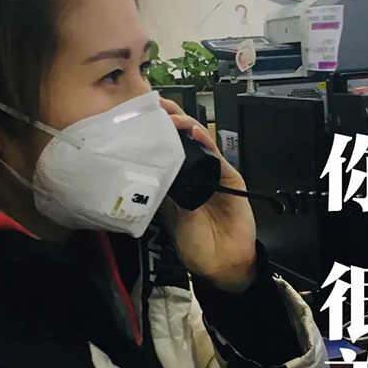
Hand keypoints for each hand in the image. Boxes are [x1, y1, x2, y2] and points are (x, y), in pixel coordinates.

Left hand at [159, 98, 256, 291]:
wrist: (222, 262)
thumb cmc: (195, 244)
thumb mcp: (169, 217)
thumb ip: (160, 193)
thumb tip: (140, 168)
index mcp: (176, 182)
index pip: (165, 150)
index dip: (154, 133)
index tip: (138, 118)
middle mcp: (193, 173)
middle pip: (182, 139)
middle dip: (169, 119)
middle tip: (154, 105)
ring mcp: (212, 173)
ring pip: (198, 141)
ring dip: (185, 126)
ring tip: (170, 116)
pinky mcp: (228, 177)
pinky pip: (216, 155)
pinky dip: (205, 141)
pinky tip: (193, 132)